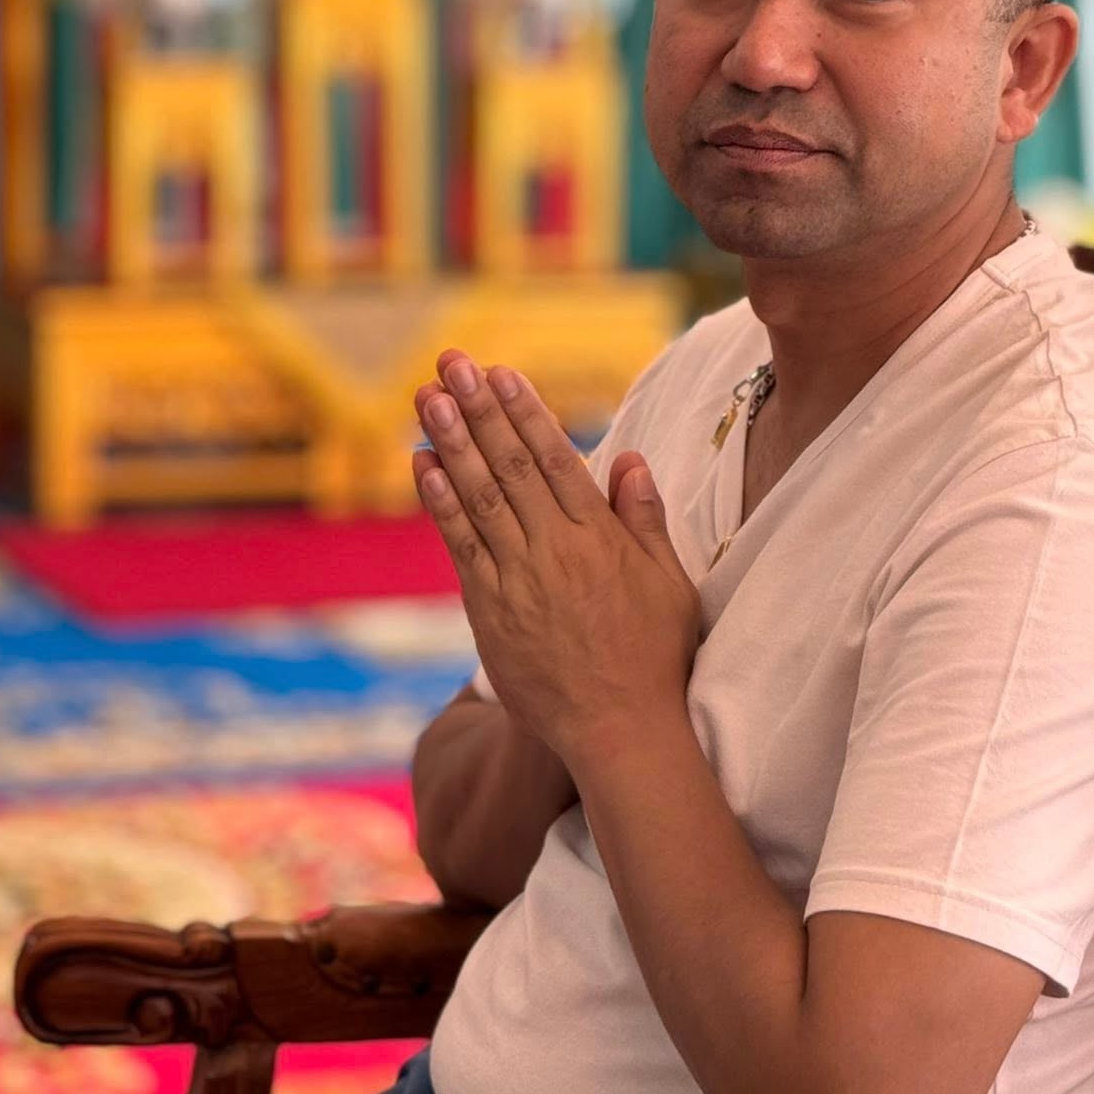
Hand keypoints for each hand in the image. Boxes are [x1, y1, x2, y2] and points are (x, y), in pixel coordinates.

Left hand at [412, 350, 700, 770]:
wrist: (620, 731)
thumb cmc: (654, 656)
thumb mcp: (670, 583)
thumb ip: (646, 520)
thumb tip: (631, 460)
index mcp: (600, 536)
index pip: (557, 457)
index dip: (526, 411)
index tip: (502, 372)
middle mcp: (556, 549)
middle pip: (511, 463)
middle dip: (478, 408)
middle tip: (451, 362)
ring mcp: (518, 579)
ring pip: (479, 495)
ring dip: (450, 441)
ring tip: (428, 397)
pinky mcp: (490, 610)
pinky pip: (460, 545)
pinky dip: (439, 502)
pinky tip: (422, 464)